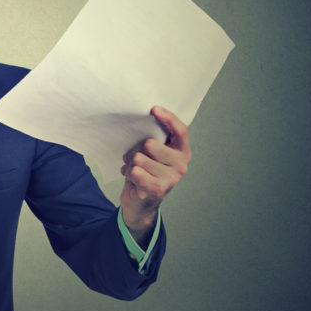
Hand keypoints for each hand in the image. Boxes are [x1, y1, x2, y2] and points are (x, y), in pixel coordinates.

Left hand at [119, 106, 190, 244]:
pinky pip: (135, 171)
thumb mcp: (152, 153)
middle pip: (151, 143)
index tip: (153, 109)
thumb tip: (144, 120)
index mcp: (182, 152)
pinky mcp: (158, 189)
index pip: (181, 131)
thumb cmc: (145, 171)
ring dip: (131, 163)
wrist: (140, 202)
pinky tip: (133, 179)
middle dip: (136, 149)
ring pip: (139, 158)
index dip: (168, 118)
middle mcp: (181, 165)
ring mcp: (171, 178)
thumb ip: (154, 138)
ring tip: (134, 169)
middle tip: (134, 157)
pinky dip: (128, 174)